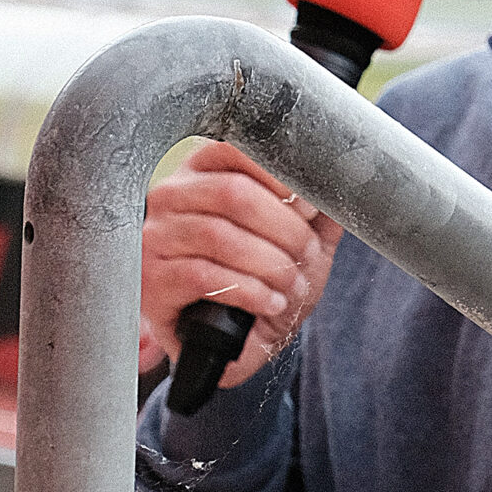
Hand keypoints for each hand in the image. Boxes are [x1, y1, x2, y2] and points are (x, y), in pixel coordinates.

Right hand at [138, 142, 342, 388]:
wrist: (236, 341)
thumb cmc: (264, 277)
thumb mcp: (300, 236)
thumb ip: (317, 206)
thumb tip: (340, 176)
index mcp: (204, 171)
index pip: (236, 150)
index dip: (278, 175)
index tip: (308, 206)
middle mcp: (170, 196)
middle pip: (233, 194)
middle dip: (284, 228)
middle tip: (306, 254)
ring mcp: (156, 238)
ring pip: (220, 236)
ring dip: (270, 264)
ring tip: (290, 283)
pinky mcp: (152, 282)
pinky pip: (204, 276)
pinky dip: (249, 290)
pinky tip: (270, 301)